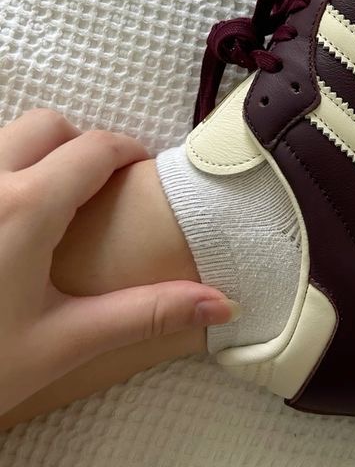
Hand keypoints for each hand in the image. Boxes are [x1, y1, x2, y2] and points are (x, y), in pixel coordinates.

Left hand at [0, 109, 234, 415]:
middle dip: (78, 144)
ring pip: (2, 137)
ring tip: (46, 204)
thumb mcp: (64, 341)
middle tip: (94, 187)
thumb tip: (221, 305)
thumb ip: (145, 313)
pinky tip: (3, 221)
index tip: (140, 169)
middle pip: (46, 124)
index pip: (94, 148)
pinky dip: (1, 171)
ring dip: (32, 153)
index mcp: (27, 208)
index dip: (127, 151)